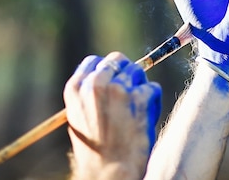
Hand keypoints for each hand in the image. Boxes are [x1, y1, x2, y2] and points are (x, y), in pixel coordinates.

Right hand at [64, 52, 161, 179]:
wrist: (109, 174)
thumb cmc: (97, 150)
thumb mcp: (81, 118)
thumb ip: (91, 94)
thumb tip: (110, 74)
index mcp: (76, 88)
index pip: (94, 61)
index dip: (107, 70)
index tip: (114, 81)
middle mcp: (95, 84)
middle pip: (118, 60)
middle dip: (126, 74)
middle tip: (130, 95)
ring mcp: (118, 89)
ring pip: (138, 72)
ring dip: (140, 88)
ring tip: (135, 112)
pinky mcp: (140, 98)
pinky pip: (153, 88)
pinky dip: (153, 101)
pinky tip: (145, 118)